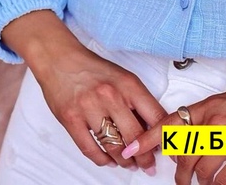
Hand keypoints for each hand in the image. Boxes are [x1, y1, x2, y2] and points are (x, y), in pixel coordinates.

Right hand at [30, 39, 168, 172]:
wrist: (61, 59)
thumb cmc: (93, 69)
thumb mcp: (122, 77)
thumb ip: (136, 100)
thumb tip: (150, 126)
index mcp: (129, 84)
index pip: (155, 115)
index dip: (162, 136)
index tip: (164, 146)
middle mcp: (111, 96)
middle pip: (136, 136)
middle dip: (145, 157)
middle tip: (148, 164)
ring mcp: (90, 108)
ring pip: (114, 146)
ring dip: (124, 161)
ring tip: (129, 165)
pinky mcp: (71, 119)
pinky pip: (89, 149)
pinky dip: (101, 159)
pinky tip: (108, 161)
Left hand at [122, 75, 225, 184]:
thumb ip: (207, 116)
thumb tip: (191, 136)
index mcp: (208, 106)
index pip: (170, 123)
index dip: (147, 138)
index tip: (131, 148)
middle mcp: (214, 124)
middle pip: (184, 154)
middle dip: (178, 171)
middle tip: (179, 178)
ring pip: (200, 171)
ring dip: (196, 183)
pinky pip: (222, 180)